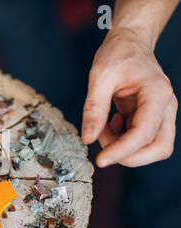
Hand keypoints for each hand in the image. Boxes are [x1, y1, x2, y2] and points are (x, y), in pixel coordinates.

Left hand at [82, 28, 177, 167]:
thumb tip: (88, 139)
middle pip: (159, 148)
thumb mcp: (99, 78)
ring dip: (125, 148)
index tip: (100, 160)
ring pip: (153, 147)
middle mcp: (165, 106)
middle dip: (130, 156)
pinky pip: (141, 139)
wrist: (129, 42)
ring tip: (104, 129)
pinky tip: (111, 124)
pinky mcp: (152, 117)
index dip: (122, 151)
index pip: (144, 133)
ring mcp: (161, 113)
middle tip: (104, 149)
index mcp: (156, 93)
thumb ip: (94, 109)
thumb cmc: (118, 54)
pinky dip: (122, 140)